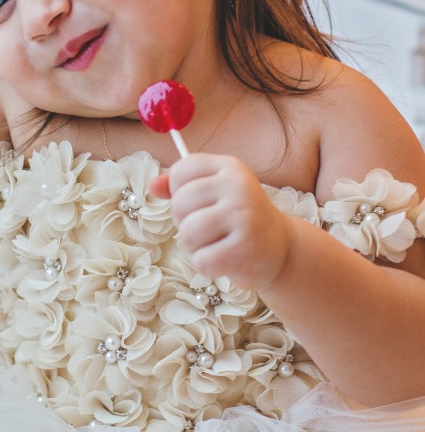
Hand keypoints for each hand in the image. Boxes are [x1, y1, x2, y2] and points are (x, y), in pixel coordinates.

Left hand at [149, 153, 291, 290]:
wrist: (279, 248)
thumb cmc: (237, 218)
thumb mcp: (213, 193)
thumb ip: (181, 187)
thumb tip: (153, 185)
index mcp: (229, 167)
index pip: (180, 171)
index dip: (179, 191)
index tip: (198, 202)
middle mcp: (239, 186)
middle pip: (180, 203)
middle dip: (185, 222)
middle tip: (209, 228)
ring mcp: (244, 216)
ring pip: (187, 233)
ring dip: (195, 246)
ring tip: (216, 243)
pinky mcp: (245, 248)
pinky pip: (201, 260)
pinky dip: (208, 265)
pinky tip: (226, 258)